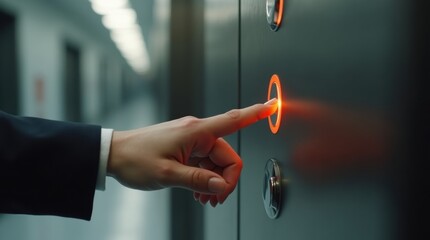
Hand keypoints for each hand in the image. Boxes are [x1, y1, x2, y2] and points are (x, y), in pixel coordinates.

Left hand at [107, 99, 277, 206]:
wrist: (114, 154)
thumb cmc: (135, 158)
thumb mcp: (167, 174)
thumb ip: (198, 180)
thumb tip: (221, 186)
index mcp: (195, 131)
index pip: (233, 120)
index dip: (255, 113)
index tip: (273, 105)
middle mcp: (196, 133)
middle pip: (227, 156)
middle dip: (225, 180)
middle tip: (214, 199)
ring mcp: (191, 140)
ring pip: (216, 162)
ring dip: (214, 182)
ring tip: (203, 198)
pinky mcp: (186, 147)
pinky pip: (205, 163)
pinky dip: (205, 178)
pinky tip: (198, 191)